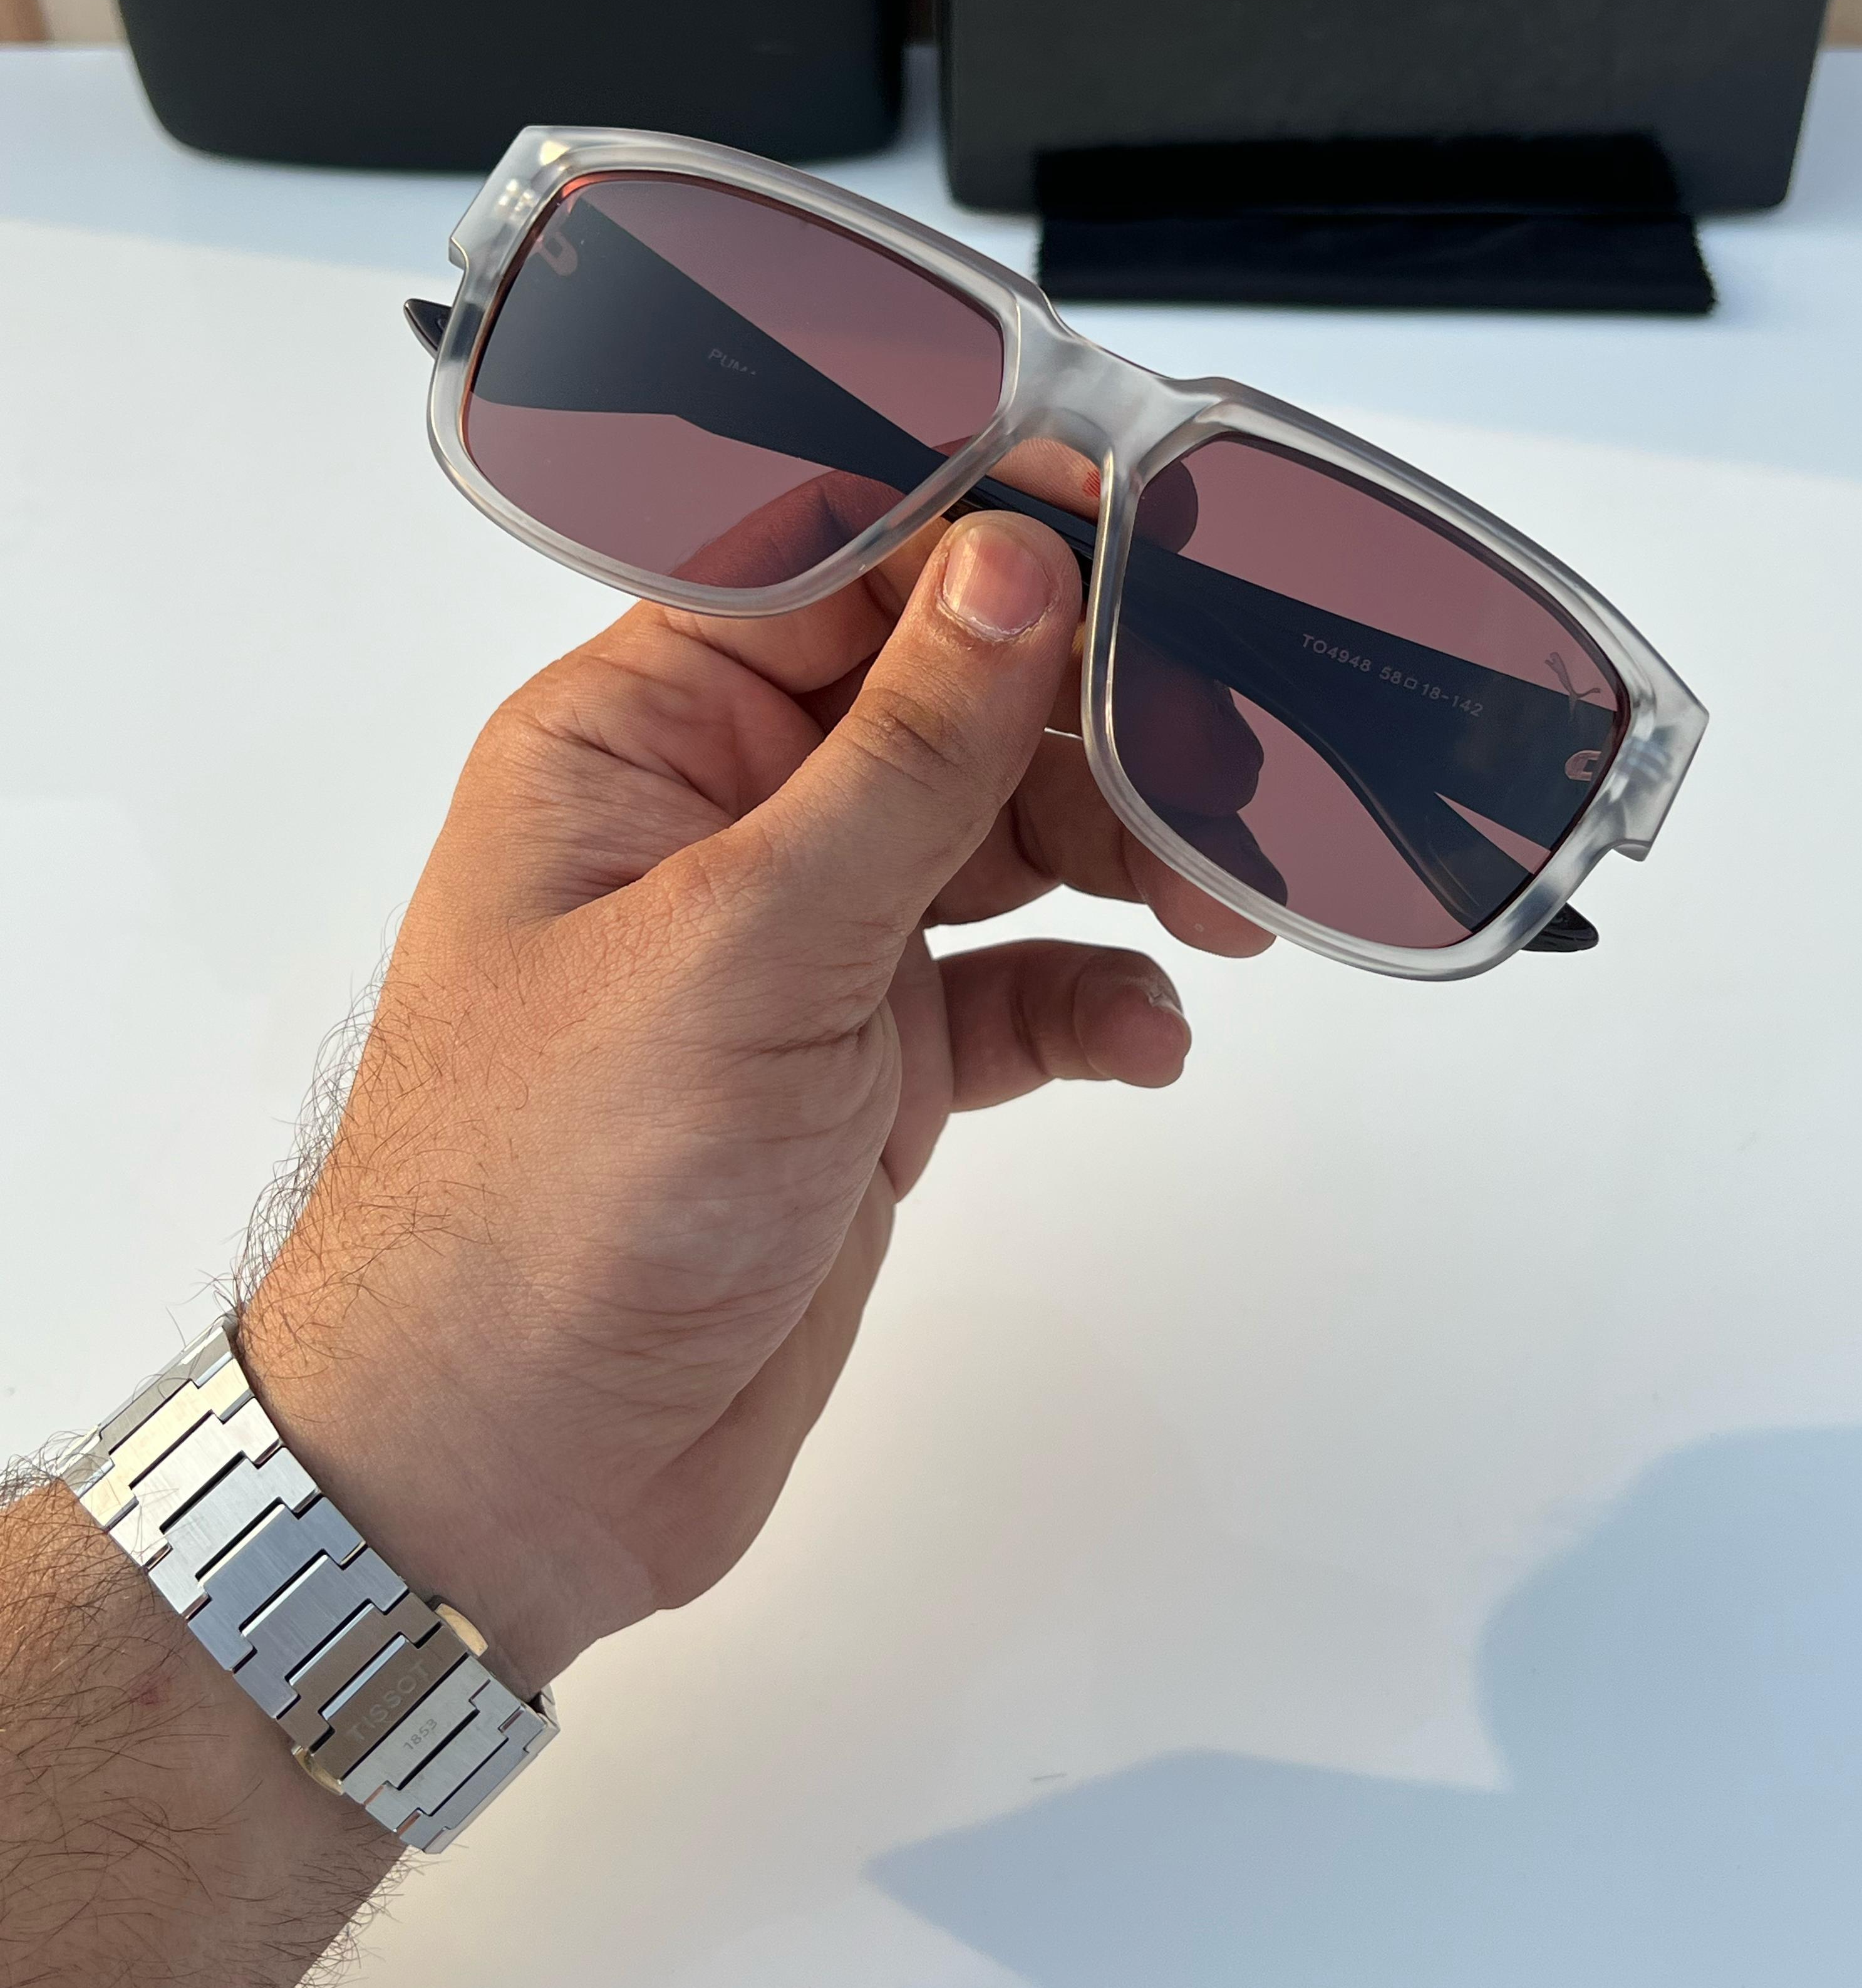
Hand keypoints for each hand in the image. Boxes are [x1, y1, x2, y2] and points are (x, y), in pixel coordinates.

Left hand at [239, 504, 1268, 1697]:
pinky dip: (1091, 998)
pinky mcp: (866, 1070)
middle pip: (943, 698)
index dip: (988, 531)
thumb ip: (900, 757)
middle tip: (1227, 750)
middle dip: (1092, 716)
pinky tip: (1145, 1031)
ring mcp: (801, 948)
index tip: (1141, 516)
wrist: (508, 1472)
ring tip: (1223, 902)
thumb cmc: (548, 1201)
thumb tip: (1010, 568)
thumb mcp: (747, 944)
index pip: (835, 566)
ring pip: (998, 838)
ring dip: (1121, 855)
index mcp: (641, 739)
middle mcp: (723, 821)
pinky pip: (1012, 990)